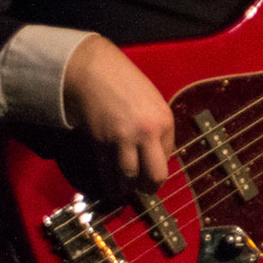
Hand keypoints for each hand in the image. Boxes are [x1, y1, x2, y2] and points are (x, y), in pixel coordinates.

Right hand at [63, 35, 174, 186]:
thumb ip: (156, 127)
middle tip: (143, 190)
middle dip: (150, 187)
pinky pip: (107, 172)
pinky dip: (109, 183)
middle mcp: (148, 132)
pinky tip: (110, 187)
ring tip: (124, 190)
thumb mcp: (152, 102)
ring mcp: (124, 139)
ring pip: (129, 178)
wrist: (93, 72)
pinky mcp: (101, 143)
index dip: (159, 165)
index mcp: (164, 121)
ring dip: (126, 188)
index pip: (169, 156)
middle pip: (155, 175)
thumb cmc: (124, 84)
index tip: (151, 169)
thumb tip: (155, 155)